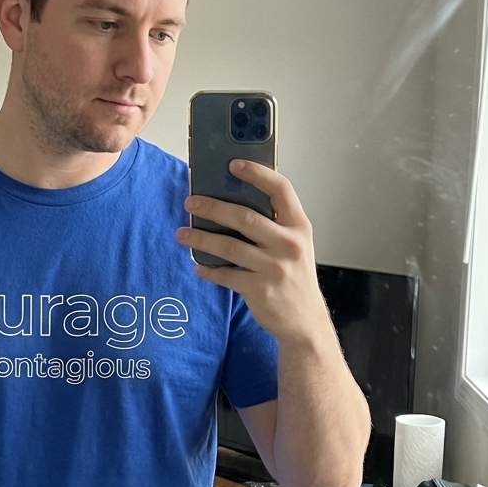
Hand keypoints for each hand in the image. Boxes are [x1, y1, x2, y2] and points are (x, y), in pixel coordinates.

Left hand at [175, 160, 332, 346]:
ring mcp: (275, 268)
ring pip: (229, 246)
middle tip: (191, 201)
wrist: (305, 321)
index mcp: (299, 227)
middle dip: (212, 207)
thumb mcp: (295, 245)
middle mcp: (289, 245)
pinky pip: (226, 275)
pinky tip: (198, 265)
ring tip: (182, 233)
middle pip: (245, 217)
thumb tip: (232, 201)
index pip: (280, 190)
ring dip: (201, 238)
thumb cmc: (295, 278)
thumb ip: (274, 225)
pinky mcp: (260, 290)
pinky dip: (209, 270)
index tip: (233, 165)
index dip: (257, 173)